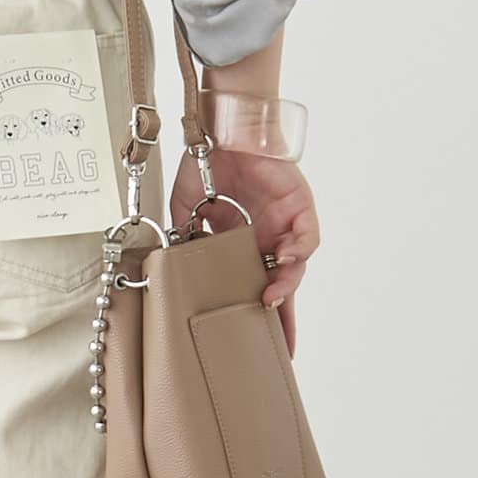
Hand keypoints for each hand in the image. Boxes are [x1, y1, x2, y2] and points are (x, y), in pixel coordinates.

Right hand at [168, 149, 319, 357]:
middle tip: (280, 349)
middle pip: (282, 286)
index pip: (252, 286)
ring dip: (287, 285)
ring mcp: (285, 222)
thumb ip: (182, 243)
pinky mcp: (299, 205)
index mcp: (242, 244)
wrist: (218, 128)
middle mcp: (267, 238)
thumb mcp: (185, 213)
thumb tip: (169, 273)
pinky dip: (299, 252)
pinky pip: (307, 236)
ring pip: (296, 265)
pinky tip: (284, 262)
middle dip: (284, 319)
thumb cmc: (205, 163)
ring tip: (271, 301)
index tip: (253, 345)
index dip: (255, 315)